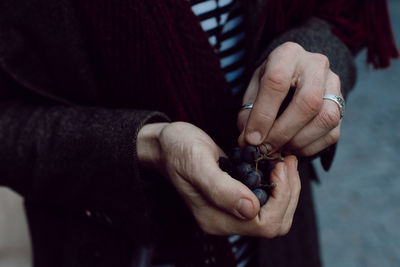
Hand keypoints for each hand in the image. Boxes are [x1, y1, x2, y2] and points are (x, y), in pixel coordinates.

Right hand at [137, 122, 300, 236]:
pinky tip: (275, 163)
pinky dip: (279, 183)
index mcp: (216, 219)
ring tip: (283, 161)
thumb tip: (250, 209)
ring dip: (287, 188)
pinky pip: (268, 201)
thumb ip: (221, 189)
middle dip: (288, 193)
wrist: (167, 144)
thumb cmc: (177, 150)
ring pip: (275, 213)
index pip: (264, 224)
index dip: (281, 197)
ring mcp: (232, 210)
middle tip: (286, 161)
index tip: (279, 166)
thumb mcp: (196, 164)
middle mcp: (226, 220)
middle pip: (275, 223)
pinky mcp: (237, 198)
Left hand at [238, 42, 342, 155]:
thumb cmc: (269, 84)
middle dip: (283, 132)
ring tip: (278, 149)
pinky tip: (292, 148)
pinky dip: (309, 147)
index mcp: (288, 55)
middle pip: (308, 101)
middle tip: (266, 149)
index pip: (277, 82)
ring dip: (299, 141)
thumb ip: (249, 114)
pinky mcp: (342, 106)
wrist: (294, 77)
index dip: (263, 115)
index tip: (253, 139)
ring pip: (326, 118)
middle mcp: (316, 65)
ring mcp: (334, 84)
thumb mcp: (252, 91)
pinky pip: (332, 133)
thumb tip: (250, 142)